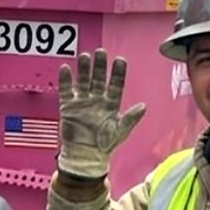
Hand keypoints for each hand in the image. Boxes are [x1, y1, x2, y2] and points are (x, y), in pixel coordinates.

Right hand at [57, 48, 146, 178]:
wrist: (84, 157)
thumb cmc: (104, 146)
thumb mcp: (120, 131)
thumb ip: (130, 118)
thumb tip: (143, 106)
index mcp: (110, 105)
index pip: (116, 84)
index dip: (118, 73)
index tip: (120, 60)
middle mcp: (96, 100)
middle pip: (98, 79)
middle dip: (100, 66)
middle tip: (100, 53)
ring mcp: (82, 102)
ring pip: (83, 81)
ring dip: (84, 69)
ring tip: (84, 56)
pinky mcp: (68, 107)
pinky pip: (66, 91)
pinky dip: (66, 80)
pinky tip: (66, 69)